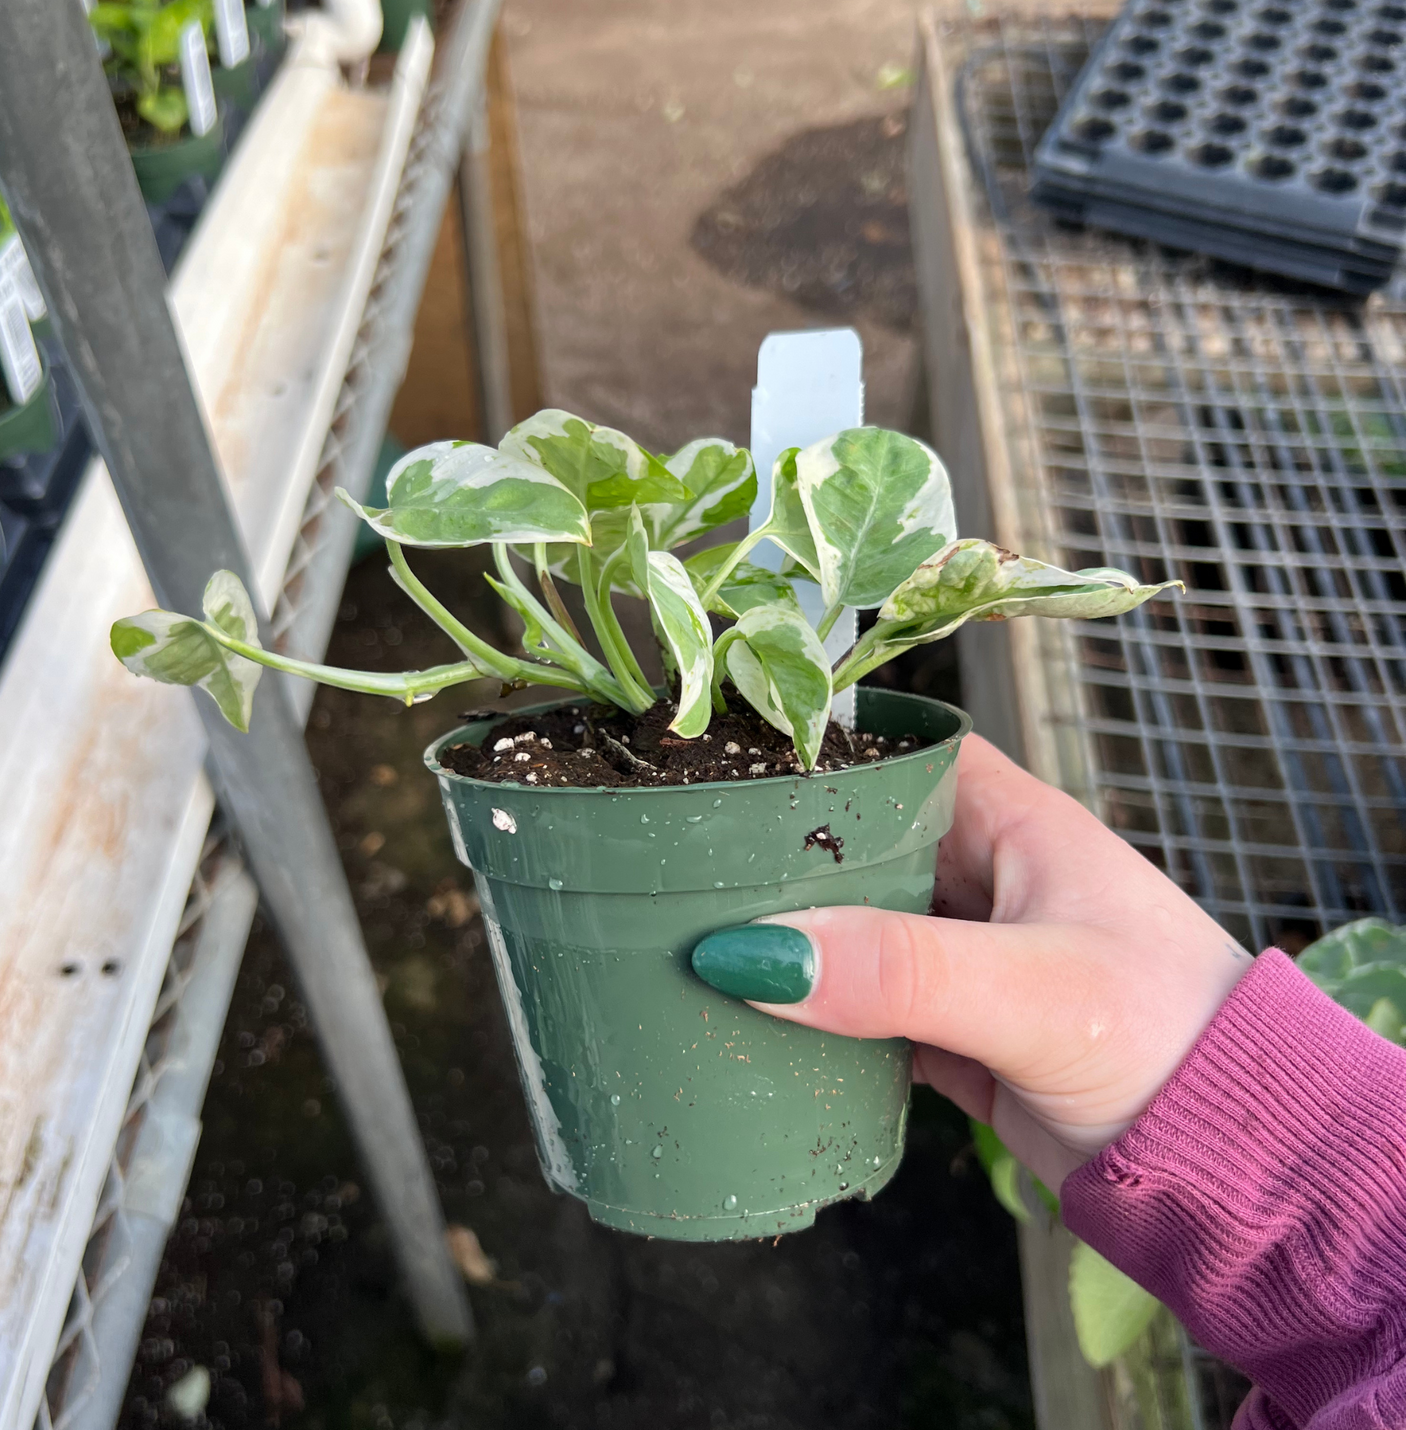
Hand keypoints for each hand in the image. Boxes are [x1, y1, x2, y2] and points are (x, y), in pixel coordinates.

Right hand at [692, 734, 1252, 1191]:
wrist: (1234, 1167)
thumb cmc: (1172, 1040)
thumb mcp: (1034, 991)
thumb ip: (899, 970)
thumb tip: (754, 953)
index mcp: (1016, 827)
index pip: (903, 757)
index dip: (825, 754)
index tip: (731, 763)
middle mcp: (988, 882)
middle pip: (864, 847)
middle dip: (787, 859)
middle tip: (688, 867)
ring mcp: (971, 961)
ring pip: (859, 933)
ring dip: (800, 944)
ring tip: (702, 942)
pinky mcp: (961, 1035)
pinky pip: (869, 1013)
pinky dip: (823, 1019)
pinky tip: (764, 1026)